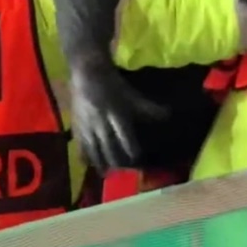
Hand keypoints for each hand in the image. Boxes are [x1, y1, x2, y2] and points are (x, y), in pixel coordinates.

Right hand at [70, 57, 168, 174]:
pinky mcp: (77, 123)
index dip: (130, 148)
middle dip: (114, 160)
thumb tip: (169, 115)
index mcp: (117, 114)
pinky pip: (79, 142)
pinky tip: (86, 164)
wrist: (87, 72)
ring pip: (93, 146)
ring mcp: (87, 123)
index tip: (136, 159)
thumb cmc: (113, 84)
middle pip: (108, 145)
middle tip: (121, 172)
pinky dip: (83, 154)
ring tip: (104, 174)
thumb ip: (148, 108)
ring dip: (99, 161)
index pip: (125, 136)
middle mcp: (101, 121)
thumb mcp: (131, 95)